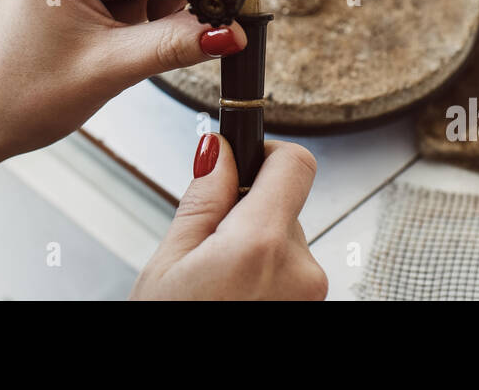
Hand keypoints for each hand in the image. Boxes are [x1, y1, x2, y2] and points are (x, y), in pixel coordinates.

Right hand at [131, 135, 327, 299]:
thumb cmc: (167, 330)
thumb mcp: (170, 261)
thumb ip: (203, 198)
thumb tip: (219, 148)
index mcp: (260, 245)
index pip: (296, 164)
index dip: (267, 152)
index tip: (242, 161)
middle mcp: (300, 271)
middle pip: (286, 207)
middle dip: (248, 215)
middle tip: (206, 250)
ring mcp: (311, 298)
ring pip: (287, 245)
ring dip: (256, 252)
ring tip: (216, 287)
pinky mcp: (311, 314)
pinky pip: (290, 278)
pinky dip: (264, 281)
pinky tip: (232, 302)